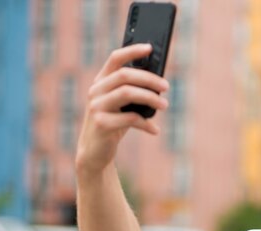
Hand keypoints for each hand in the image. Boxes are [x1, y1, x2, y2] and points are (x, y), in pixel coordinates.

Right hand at [76, 43, 169, 174]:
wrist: (95, 152)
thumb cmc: (114, 125)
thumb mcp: (122, 106)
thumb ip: (133, 92)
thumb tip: (160, 84)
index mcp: (101, 82)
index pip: (115, 58)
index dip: (132, 51)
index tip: (150, 48)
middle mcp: (96, 91)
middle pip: (125, 75)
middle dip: (149, 79)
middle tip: (166, 86)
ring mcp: (96, 106)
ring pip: (127, 93)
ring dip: (150, 98)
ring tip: (164, 105)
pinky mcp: (101, 124)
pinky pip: (130, 118)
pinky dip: (146, 124)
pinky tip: (155, 130)